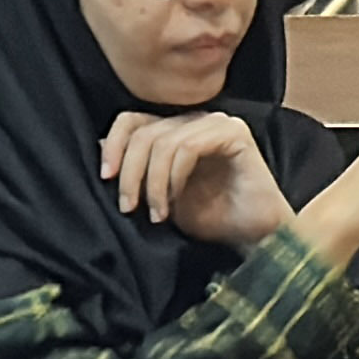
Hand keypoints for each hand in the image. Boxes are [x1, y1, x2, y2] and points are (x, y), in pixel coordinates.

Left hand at [99, 110, 293, 247]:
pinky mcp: (235, 133)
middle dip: (130, 173)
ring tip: (157, 214)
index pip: (133, 121)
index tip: (106, 177)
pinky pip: (189, 146)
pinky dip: (174, 177)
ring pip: (163, 141)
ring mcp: (216, 123)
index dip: (114, 145)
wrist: (256, 237)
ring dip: (153, 183)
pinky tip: (175, 202)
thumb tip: (101, 145)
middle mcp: (195, 121)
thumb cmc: (214, 219)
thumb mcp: (162, 197)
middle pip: (144, 132)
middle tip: (129, 207)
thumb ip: (138, 171)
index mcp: (177, 131)